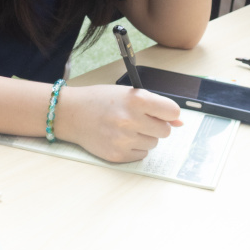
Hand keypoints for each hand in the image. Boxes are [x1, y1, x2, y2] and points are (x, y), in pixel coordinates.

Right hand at [53, 84, 182, 162]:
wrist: (70, 114)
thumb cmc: (100, 101)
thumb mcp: (127, 94)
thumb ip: (154, 106)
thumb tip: (179, 123)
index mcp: (135, 100)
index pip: (172, 111)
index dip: (167, 112)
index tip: (159, 112)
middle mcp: (130, 120)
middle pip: (165, 131)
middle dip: (154, 125)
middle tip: (136, 119)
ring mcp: (123, 140)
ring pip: (153, 144)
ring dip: (143, 137)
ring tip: (124, 128)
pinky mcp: (117, 155)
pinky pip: (141, 155)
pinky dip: (133, 148)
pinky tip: (119, 138)